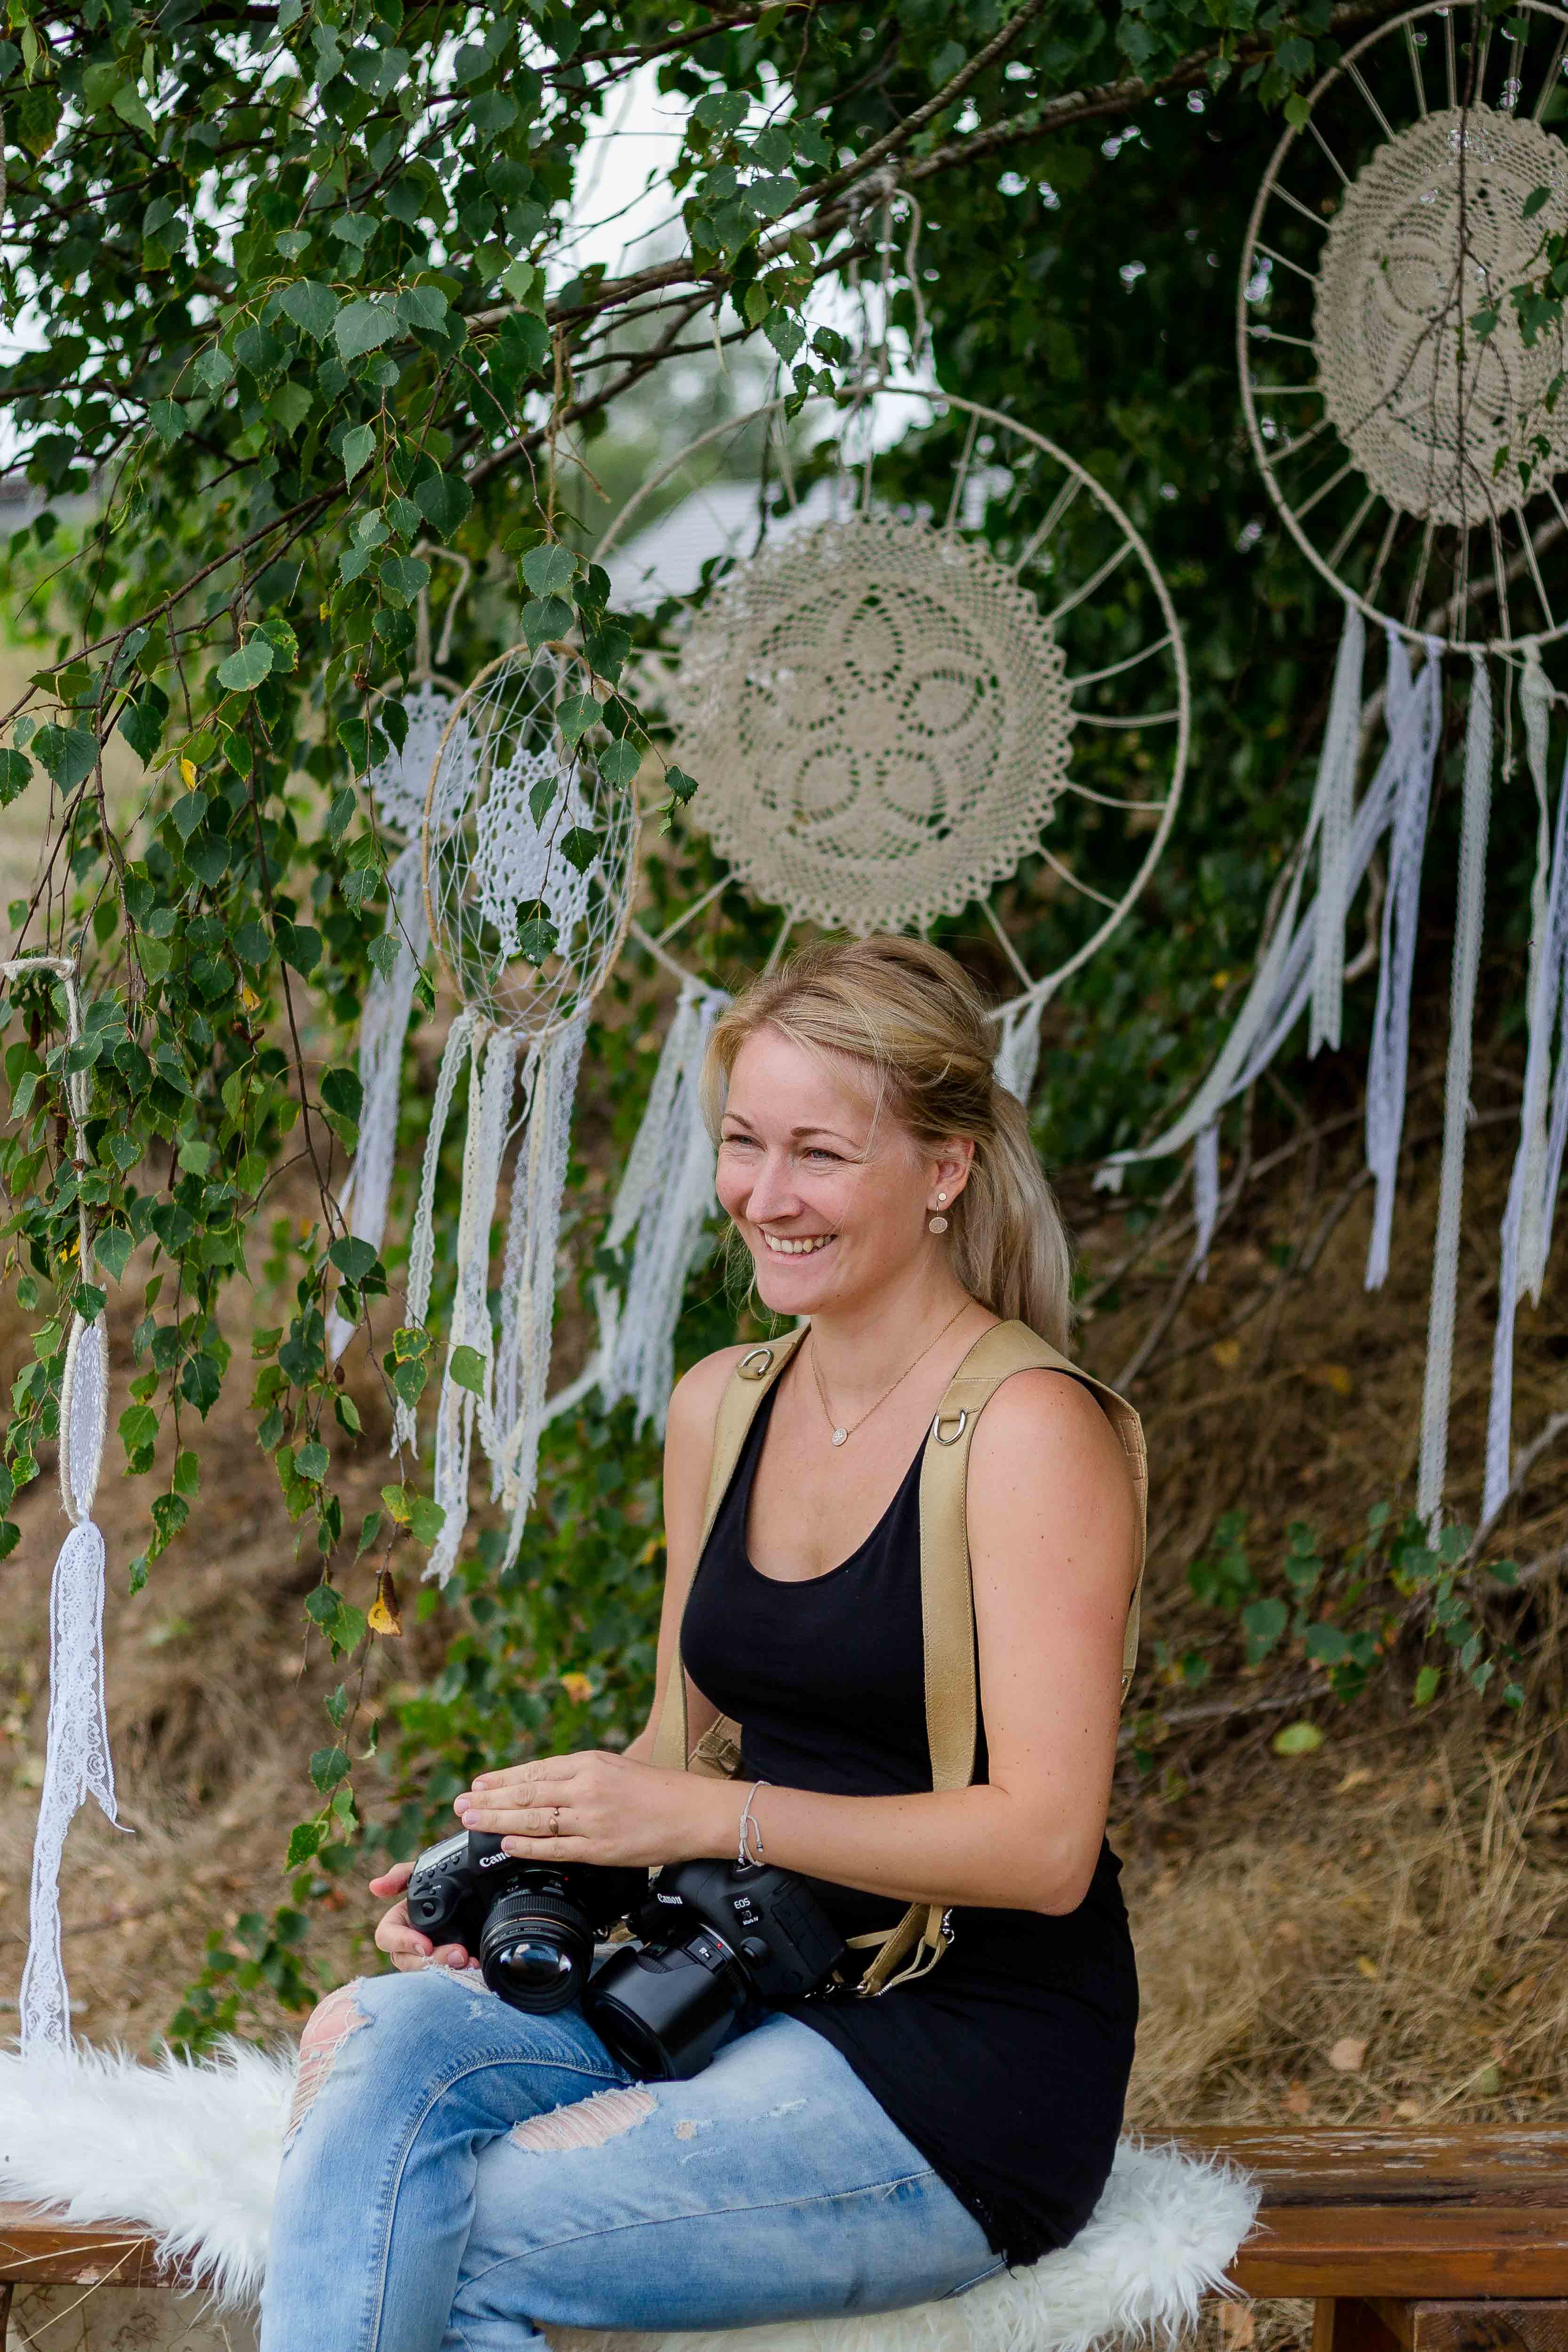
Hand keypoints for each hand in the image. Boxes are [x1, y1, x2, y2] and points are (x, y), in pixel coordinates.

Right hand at [369, 1857, 478, 1972]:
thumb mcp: (424, 1873)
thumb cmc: (444, 1880)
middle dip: (432, 1961)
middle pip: (408, 1962)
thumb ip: (401, 1875)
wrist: (478, 1890)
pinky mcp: (447, 1966)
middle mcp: (410, 1944)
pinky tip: (475, 1966)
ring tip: (469, 1961)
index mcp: (400, 1923)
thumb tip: (375, 1886)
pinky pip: (446, 1976)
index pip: (386, 1937)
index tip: (426, 1945)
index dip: (403, 1942)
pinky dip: (460, 1973)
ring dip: (446, 1969)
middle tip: (459, 1955)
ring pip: (426, 1973)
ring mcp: (429, 1957)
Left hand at [454, 1750, 729, 1869]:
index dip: (503, 1779)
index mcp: (590, 1763)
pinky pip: (555, 1849)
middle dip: (490, 1799)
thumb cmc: (659, 1791)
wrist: (694, 1811)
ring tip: (473, 1821)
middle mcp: (586, 1787)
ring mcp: (591, 1819)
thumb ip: (582, 1775)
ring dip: (498, 1821)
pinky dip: (527, 1847)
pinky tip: (507, 1846)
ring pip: (534, 1820)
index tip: (478, 1783)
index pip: (536, 1771)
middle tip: (461, 1804)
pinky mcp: (600, 1848)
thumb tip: (546, 1785)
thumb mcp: (616, 1767)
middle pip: (527, 1793)